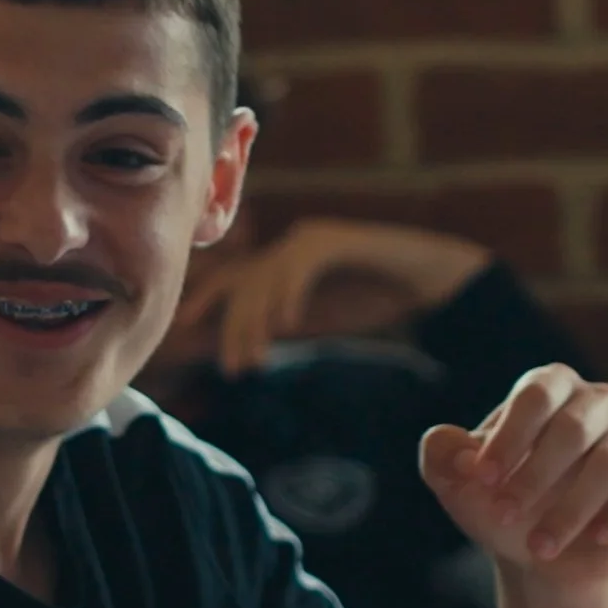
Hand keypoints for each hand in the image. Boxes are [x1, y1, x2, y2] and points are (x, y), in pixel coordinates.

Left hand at [175, 219, 493, 375]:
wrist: (425, 276)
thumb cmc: (375, 295)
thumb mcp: (319, 314)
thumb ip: (283, 323)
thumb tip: (243, 352)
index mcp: (282, 261)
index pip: (231, 278)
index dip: (204, 299)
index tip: (182, 326)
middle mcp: (289, 245)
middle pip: (245, 284)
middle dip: (234, 328)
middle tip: (234, 369)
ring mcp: (310, 239)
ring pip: (268, 276)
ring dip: (258, 321)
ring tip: (257, 357)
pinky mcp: (334, 240)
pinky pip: (301, 266)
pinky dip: (291, 294)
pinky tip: (288, 324)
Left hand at [419, 365, 607, 586]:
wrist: (537, 553)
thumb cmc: (497, 501)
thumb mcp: (458, 483)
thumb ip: (442, 457)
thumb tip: (452, 448)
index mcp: (550, 387)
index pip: (536, 395)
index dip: (508, 436)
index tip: (481, 479)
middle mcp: (597, 403)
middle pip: (574, 428)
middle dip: (534, 475)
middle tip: (504, 513)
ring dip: (571, 509)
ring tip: (539, 547)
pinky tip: (598, 537)